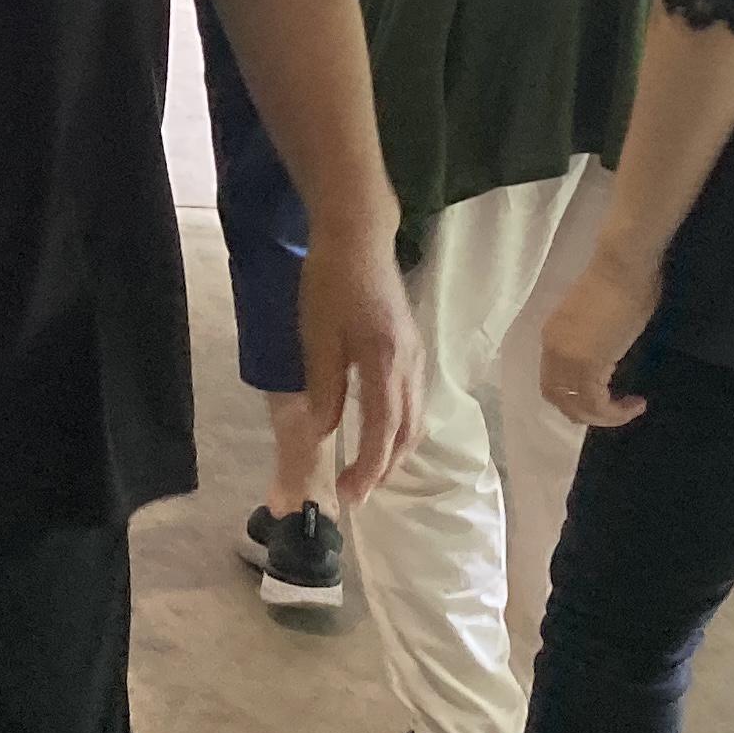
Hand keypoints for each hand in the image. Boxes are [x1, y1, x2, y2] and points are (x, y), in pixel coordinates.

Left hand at [298, 230, 419, 508]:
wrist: (358, 236)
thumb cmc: (329, 282)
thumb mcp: (317, 337)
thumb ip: (324, 388)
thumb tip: (325, 432)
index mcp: (384, 363)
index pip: (383, 432)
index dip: (369, 469)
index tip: (351, 496)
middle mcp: (409, 364)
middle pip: (406, 432)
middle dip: (384, 468)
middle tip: (357, 493)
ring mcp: (416, 355)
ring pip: (415, 418)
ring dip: (395, 450)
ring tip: (369, 471)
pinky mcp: (412, 347)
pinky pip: (415, 400)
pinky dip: (401, 426)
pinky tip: (383, 431)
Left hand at [540, 246, 664, 427]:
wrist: (622, 266)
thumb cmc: (621, 283)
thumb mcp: (600, 320)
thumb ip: (596, 343)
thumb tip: (607, 357)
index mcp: (552, 336)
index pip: (553, 381)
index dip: (575, 396)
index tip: (605, 395)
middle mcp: (552, 350)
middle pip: (559, 399)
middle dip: (587, 413)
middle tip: (614, 411)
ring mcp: (566, 358)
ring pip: (577, 407)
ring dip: (604, 416)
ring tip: (630, 409)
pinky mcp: (586, 365)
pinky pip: (596, 403)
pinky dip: (615, 412)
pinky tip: (636, 403)